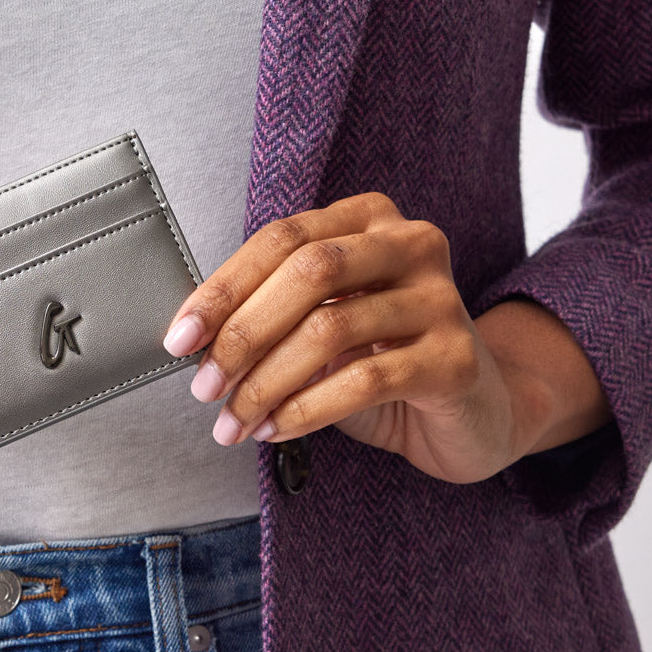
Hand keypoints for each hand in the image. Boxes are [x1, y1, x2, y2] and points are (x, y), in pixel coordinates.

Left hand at [161, 191, 611, 483]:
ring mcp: (441, 299)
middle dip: (242, 334)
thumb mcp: (322, 325)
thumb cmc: (382, 362)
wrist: (472, 411)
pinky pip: (365, 380)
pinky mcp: (455, 359)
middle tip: (204, 386)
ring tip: (233, 422)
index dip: (223, 288)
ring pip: (331, 329)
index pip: (282, 239)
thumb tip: (192, 340)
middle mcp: (412, 244)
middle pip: (308, 272)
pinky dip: (306, 410)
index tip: (179, 339)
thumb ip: (271, 315)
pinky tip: (276, 431)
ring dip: (266, 384)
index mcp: (369, 220)